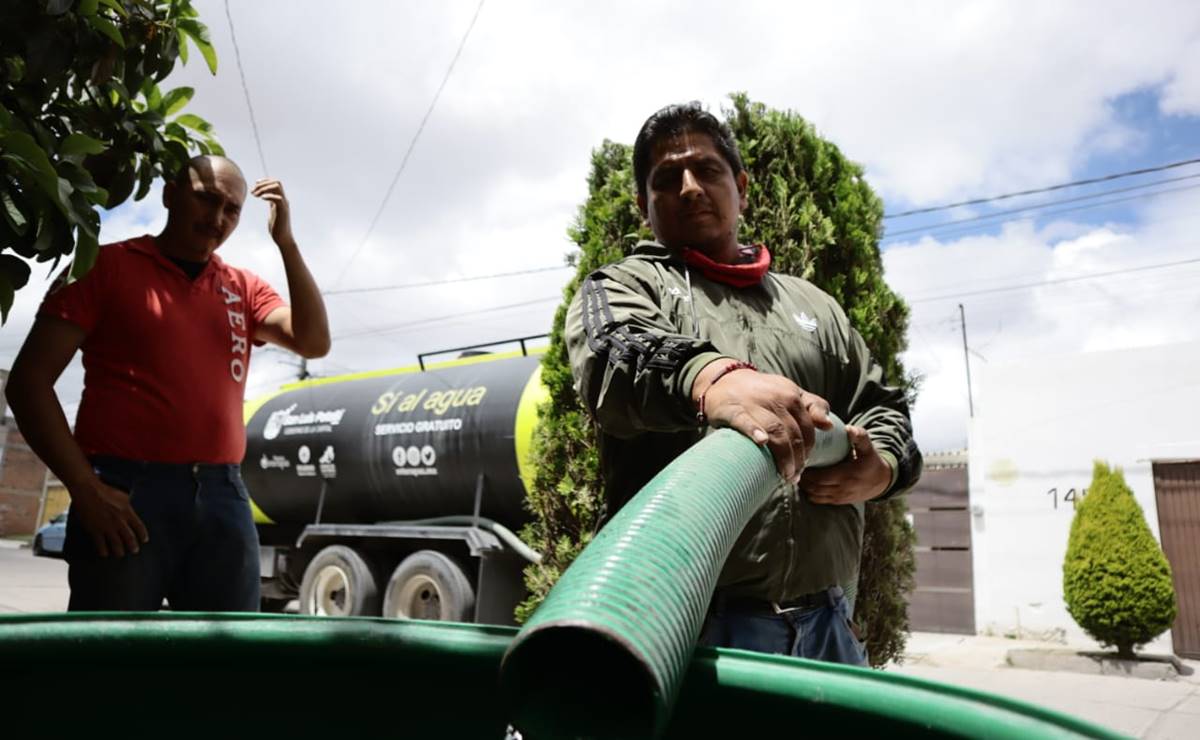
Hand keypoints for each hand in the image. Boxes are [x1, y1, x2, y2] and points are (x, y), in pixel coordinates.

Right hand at [71, 478, 148, 557]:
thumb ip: (128, 504)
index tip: (144, 540)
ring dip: (119, 551)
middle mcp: (119, 521)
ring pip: (116, 544)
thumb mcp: (122, 496)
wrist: (87, 490)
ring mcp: (107, 526)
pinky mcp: (95, 530)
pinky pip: (101, 544)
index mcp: (127, 512)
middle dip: (133, 546)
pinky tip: (104, 554)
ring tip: (120, 554)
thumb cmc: (105, 491)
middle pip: (129, 538)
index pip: (139, 527)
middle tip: (134, 551)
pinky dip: (103, 551)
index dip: (143, 535)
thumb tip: (132, 508)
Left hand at [252, 178, 294, 247]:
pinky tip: (261, 199)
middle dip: (263, 183)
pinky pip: (277, 198)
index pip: (275, 183)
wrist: (283, 239)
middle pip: (277, 182)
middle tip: (253, 192)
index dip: (265, 181)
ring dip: (264, 188)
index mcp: (281, 200)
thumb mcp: (273, 212)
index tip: (255, 185)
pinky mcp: (283, 211)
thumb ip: (271, 204)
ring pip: (277, 187)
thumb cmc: (277, 228)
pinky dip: (268, 196)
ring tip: (255, 195)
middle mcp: (284, 200)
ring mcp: (284, 205)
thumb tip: (265, 198)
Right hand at [694, 361, 832, 482]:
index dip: (809, 450)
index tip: (804, 465)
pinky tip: (761, 442)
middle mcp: (776, 397)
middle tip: (794, 477)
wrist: (724, 381)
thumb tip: (829, 426)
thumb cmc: (761, 393)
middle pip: (793, 434)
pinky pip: (746, 421)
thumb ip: (812, 406)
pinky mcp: (734, 410)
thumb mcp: (789, 392)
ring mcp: (754, 403)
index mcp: (792, 394)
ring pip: (775, 431)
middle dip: (797, 459)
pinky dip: (755, 431)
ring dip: (783, 456)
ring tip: (785, 475)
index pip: (808, 428)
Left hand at [801, 425, 892, 504]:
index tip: (801, 460)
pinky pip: (819, 500)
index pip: (821, 477)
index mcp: (848, 476)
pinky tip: (805, 483)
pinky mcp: (838, 502)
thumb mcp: (868, 448)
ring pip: (815, 495)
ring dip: (804, 486)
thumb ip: (860, 437)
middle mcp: (842, 489)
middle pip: (815, 487)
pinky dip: (809, 493)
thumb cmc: (871, 461)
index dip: (808, 472)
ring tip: (798, 473)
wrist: (881, 481)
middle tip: (796, 465)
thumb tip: (848, 428)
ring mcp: (839, 497)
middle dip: (803, 478)